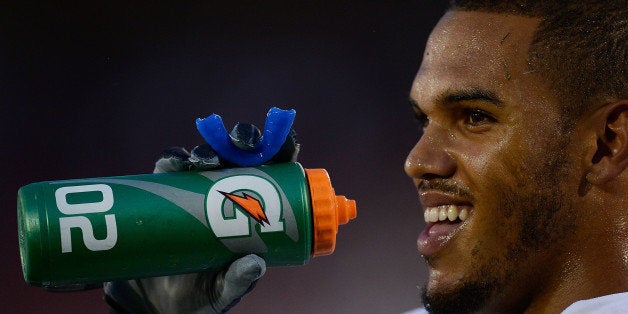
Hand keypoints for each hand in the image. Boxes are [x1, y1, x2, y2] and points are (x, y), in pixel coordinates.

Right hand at [105, 123, 298, 312]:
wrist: (153, 303)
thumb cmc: (200, 295)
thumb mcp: (223, 291)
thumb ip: (238, 281)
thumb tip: (254, 264)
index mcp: (251, 211)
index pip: (273, 174)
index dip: (282, 153)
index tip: (288, 148)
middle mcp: (225, 193)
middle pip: (241, 155)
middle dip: (246, 141)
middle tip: (246, 146)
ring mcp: (194, 190)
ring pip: (207, 155)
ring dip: (211, 148)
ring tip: (209, 159)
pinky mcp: (163, 192)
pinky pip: (168, 168)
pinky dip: (174, 159)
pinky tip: (178, 162)